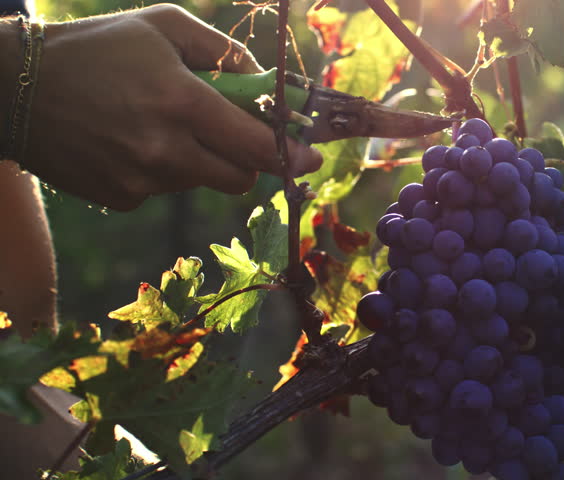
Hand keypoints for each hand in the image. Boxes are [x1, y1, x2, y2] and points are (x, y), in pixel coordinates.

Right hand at [20, 4, 321, 210]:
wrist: (15, 89)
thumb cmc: (96, 47)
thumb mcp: (162, 27)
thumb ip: (222, 51)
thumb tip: (266, 80)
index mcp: (181, 102)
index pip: (257, 145)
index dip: (291, 154)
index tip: (313, 157)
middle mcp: (164, 150)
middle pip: (239, 178)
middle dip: (248, 159)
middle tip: (234, 134)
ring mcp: (141, 180)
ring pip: (202, 182)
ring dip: (201, 160)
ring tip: (163, 125)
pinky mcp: (121, 198)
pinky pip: (165, 189)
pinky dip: (164, 170)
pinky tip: (132, 142)